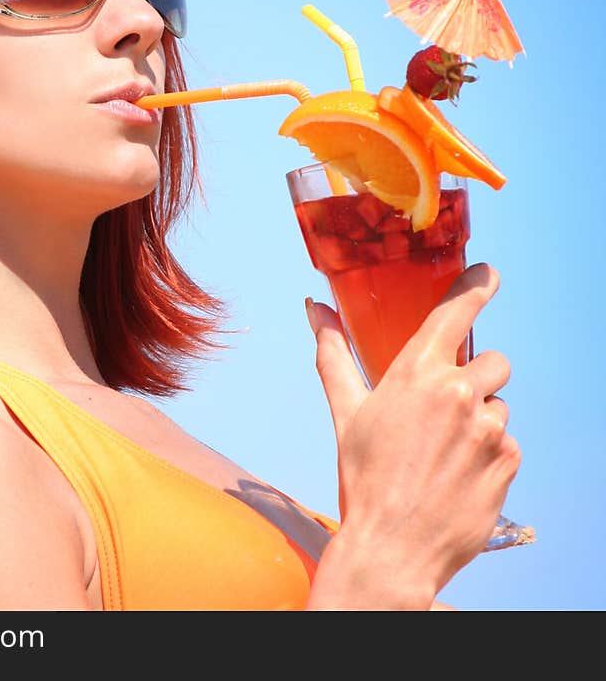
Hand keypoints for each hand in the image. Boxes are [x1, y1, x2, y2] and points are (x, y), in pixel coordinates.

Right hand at [306, 263, 520, 599]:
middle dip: (473, 378)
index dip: (476, 286)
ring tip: (444, 451)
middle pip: (492, 360)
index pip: (455, 313)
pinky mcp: (508, 461)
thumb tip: (313, 308)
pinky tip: (458, 474)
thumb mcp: (346, 411)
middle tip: (444, 409)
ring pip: (498, 403)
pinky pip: (508, 441)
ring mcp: (488, 428)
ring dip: (480, 418)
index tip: (487, 274)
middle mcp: (458, 393)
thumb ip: (333, 354)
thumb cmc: (364, 476)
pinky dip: (489, 452)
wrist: (393, 547)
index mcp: (416, 373)